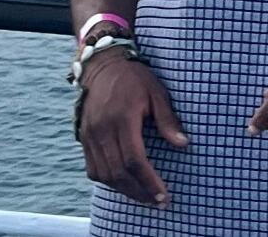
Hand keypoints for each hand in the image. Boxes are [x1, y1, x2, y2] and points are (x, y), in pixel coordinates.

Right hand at [78, 52, 189, 207]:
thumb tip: (183, 144)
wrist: (102, 66)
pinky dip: (109, 181)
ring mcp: (90, 135)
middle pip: (118, 173)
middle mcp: (102, 130)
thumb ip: (168, 120)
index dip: (148, 181)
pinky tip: (125, 184)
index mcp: (122, 118)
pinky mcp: (84, 138)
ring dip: (124, 190)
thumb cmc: (135, 78)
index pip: (134, 160)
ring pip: (104, 174)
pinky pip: (93, 169)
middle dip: (139, 191)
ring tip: (144, 196)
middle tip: (157, 202)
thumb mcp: (157, 91)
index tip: (162, 195)